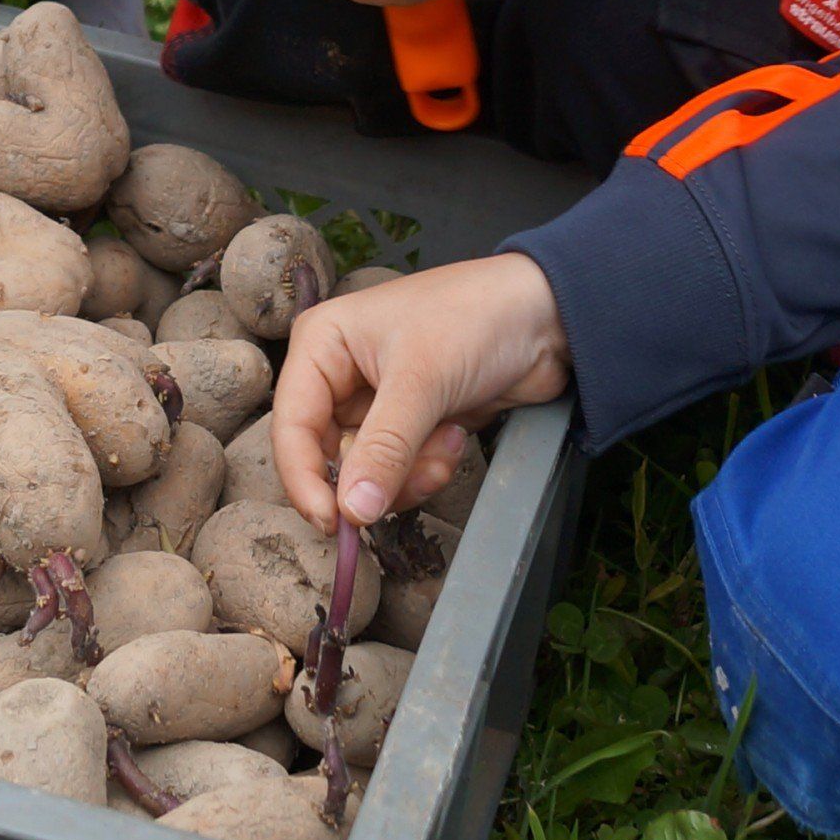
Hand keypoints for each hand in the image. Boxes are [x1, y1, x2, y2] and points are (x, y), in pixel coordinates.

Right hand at [273, 254, 572, 528]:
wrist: (548, 315)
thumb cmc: (474, 318)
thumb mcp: (422, 381)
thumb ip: (384, 449)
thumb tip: (352, 512)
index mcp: (322, 345)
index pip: (292, 427)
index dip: (305, 480)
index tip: (334, 523)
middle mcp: (340, 375)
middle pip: (330, 459)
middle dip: (377, 475)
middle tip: (417, 472)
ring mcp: (377, 403)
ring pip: (368, 474)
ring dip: (410, 472)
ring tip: (446, 441)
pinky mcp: (411, 425)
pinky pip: (401, 472)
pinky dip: (428, 467)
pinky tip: (456, 435)